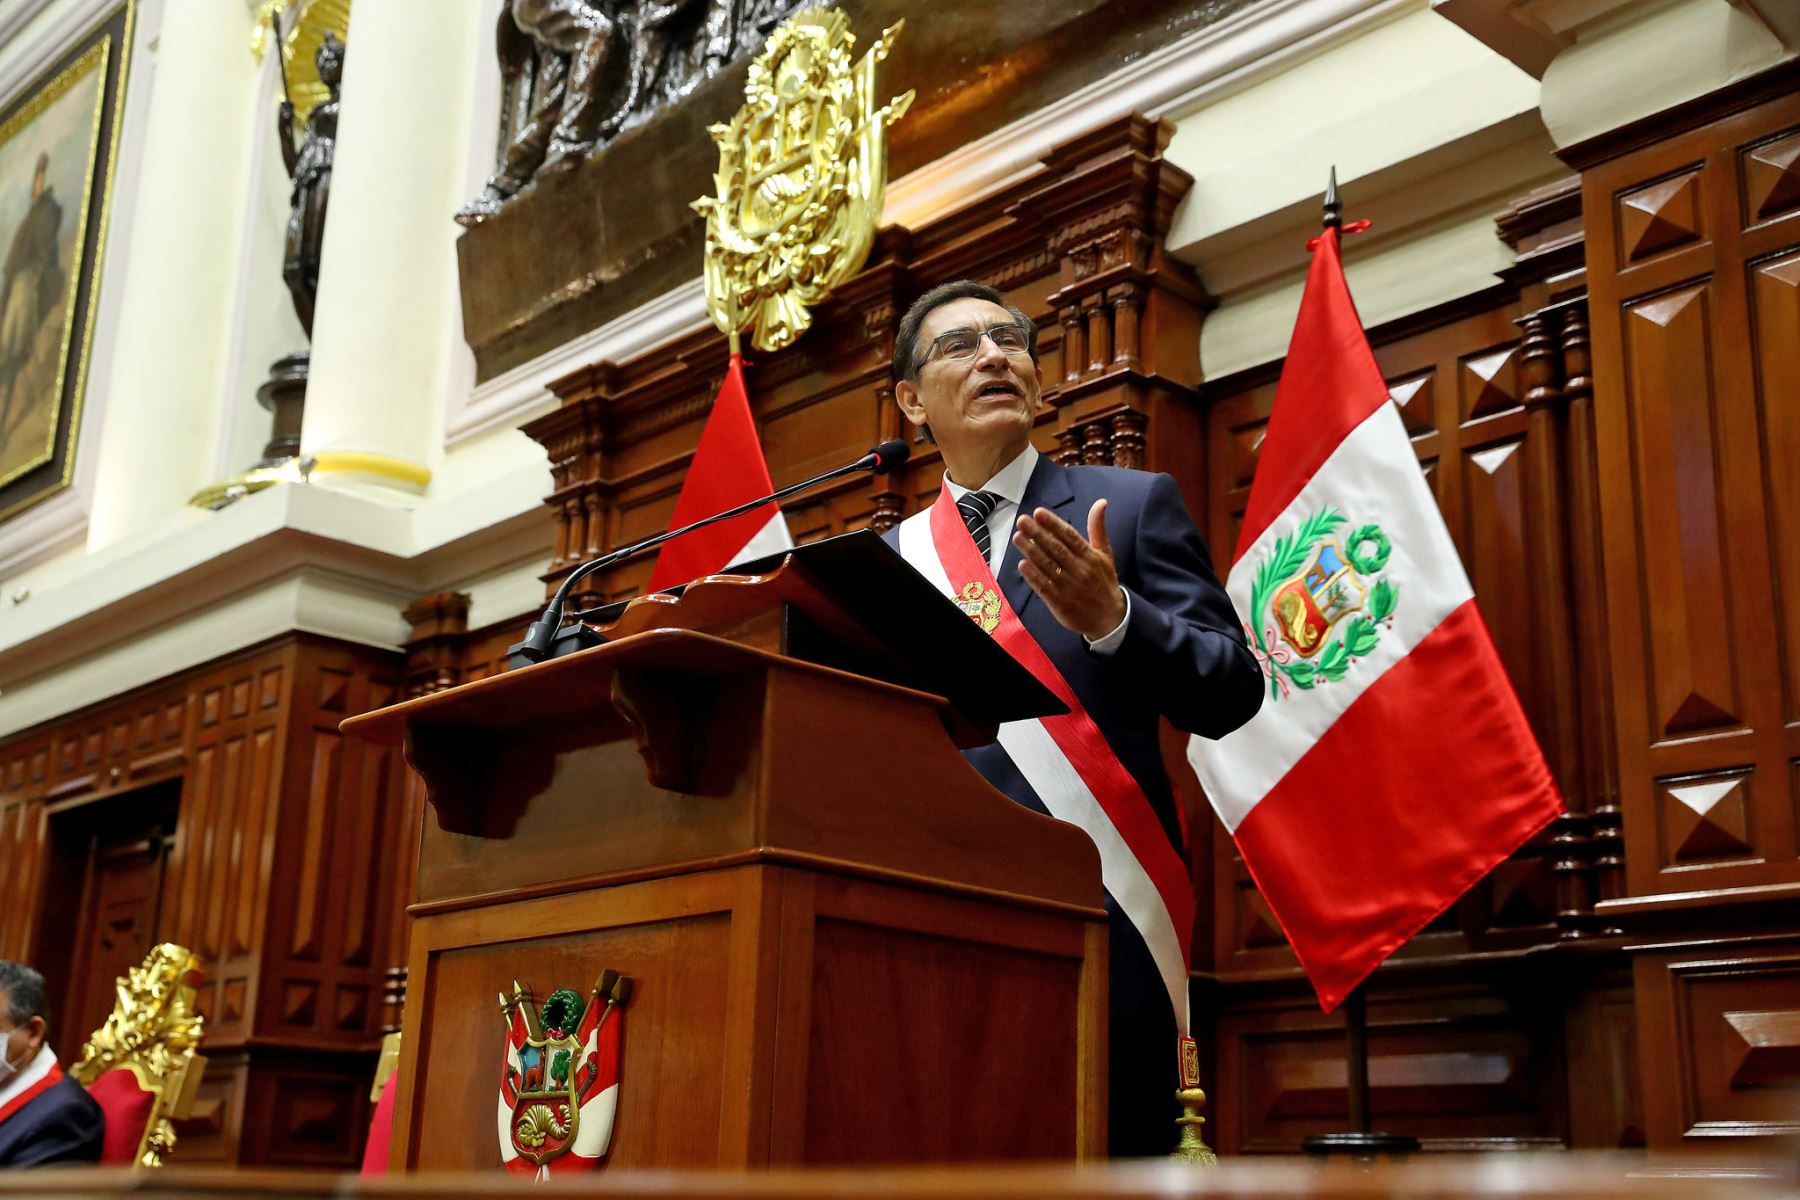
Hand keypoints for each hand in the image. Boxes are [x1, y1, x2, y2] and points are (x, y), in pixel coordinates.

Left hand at [1013, 500, 1127, 641]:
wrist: (1110, 617)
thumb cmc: (1104, 581)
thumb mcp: (1105, 554)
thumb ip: (1098, 528)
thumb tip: (1101, 502)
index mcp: (1090, 556)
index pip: (1069, 536)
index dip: (1053, 524)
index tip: (1038, 513)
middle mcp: (1080, 570)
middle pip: (1056, 549)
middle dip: (1038, 533)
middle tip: (1022, 520)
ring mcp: (1069, 587)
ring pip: (1047, 566)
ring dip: (1031, 551)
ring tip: (1017, 537)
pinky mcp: (1060, 602)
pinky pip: (1044, 587)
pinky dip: (1033, 576)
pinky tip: (1022, 564)